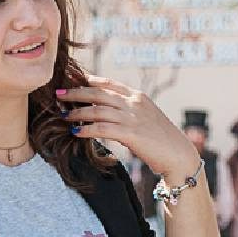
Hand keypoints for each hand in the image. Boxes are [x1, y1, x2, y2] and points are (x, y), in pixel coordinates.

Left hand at [58, 78, 200, 182]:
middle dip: (76, 93)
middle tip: (58, 94)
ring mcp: (132, 118)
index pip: (109, 83)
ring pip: (97, 110)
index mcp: (138, 97)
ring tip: (64, 115)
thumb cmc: (161, 140)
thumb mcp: (145, 119)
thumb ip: (128, 112)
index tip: (72, 80)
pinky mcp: (131, 134)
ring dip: (77, 112)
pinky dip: (86, 129)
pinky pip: (102, 128)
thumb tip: (106, 114)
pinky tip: (75, 132)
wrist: (178, 155)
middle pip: (98, 93)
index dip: (88, 81)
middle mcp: (134, 103)